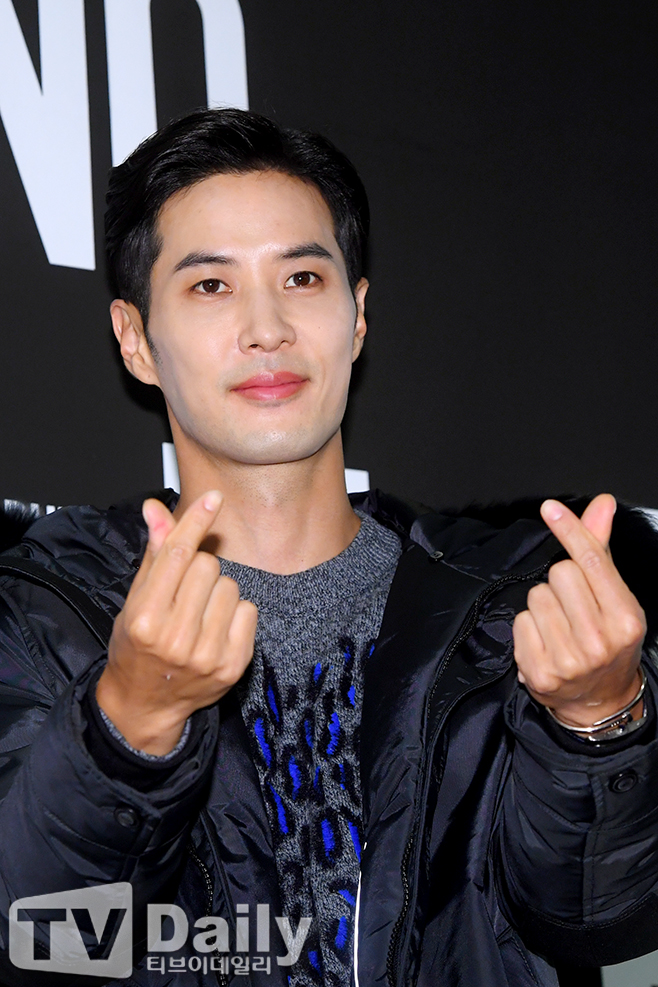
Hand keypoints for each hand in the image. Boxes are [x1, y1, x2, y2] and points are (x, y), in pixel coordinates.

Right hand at [96, 491, 256, 753]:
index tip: (213, 499)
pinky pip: (248, 610)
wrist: (145, 703)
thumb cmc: (137, 645)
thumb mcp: (134, 600)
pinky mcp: (233, 666)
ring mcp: (207, 655)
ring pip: (231, 586)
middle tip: (186, 593)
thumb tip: (156, 508)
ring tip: (199, 614)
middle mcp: (175, 638)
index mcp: (145, 618)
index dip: (196, 522)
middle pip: (208, 566)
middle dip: (199, 570)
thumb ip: (154, 553)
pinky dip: (235, 613)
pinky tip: (216, 628)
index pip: (178, 555)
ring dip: (217, 592)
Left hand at [513, 494, 646, 726]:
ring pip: (536, 596)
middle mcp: (600, 641)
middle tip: (572, 606)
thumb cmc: (608, 641)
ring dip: (543, 605)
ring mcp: (569, 660)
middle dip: (561, 583)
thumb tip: (601, 504)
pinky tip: (545, 642)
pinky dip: (528, 628)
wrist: (600, 701)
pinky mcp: (541, 673)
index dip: (570, 531)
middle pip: (559, 574)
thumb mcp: (615, 599)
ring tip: (560, 626)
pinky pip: (520, 622)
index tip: (551, 508)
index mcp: (625, 618)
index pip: (592, 562)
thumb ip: (601, 550)